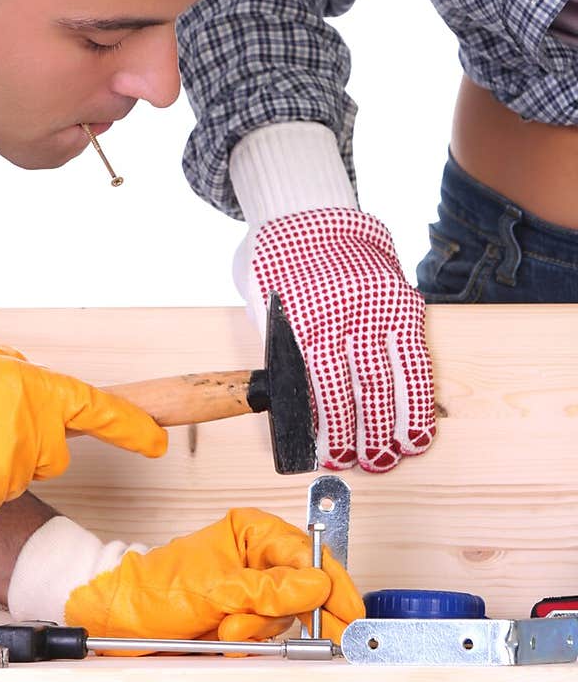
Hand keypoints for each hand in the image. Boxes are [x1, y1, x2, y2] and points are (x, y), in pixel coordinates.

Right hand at [0, 325, 167, 526]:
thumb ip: (7, 366)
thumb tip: (23, 378)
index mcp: (33, 389)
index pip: (97, 408)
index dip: (131, 426)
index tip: (155, 441)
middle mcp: (30, 433)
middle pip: (51, 450)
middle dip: (25, 439)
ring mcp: (7, 472)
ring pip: (15, 475)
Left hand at [63, 508, 364, 647]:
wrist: (121, 623)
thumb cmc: (154, 588)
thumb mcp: (214, 585)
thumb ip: (267, 588)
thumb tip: (314, 586)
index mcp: (252, 532)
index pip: (308, 555)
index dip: (331, 585)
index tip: (348, 613)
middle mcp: (257, 560)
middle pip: (303, 590)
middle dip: (283, 613)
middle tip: (270, 629)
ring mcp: (252, 593)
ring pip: (285, 620)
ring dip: (258, 631)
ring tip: (223, 628)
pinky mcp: (245, 623)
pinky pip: (268, 639)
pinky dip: (251, 645)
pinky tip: (224, 639)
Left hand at [236, 208, 434, 471]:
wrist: (312, 216)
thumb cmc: (278, 265)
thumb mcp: (262, 302)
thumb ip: (279, 349)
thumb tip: (294, 409)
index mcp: (306, 313)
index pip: (321, 382)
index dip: (329, 425)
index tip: (330, 454)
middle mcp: (347, 310)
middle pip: (362, 386)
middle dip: (366, 434)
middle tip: (366, 464)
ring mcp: (379, 306)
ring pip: (393, 377)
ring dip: (396, 425)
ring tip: (395, 456)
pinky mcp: (404, 302)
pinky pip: (415, 358)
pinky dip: (419, 397)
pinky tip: (419, 427)